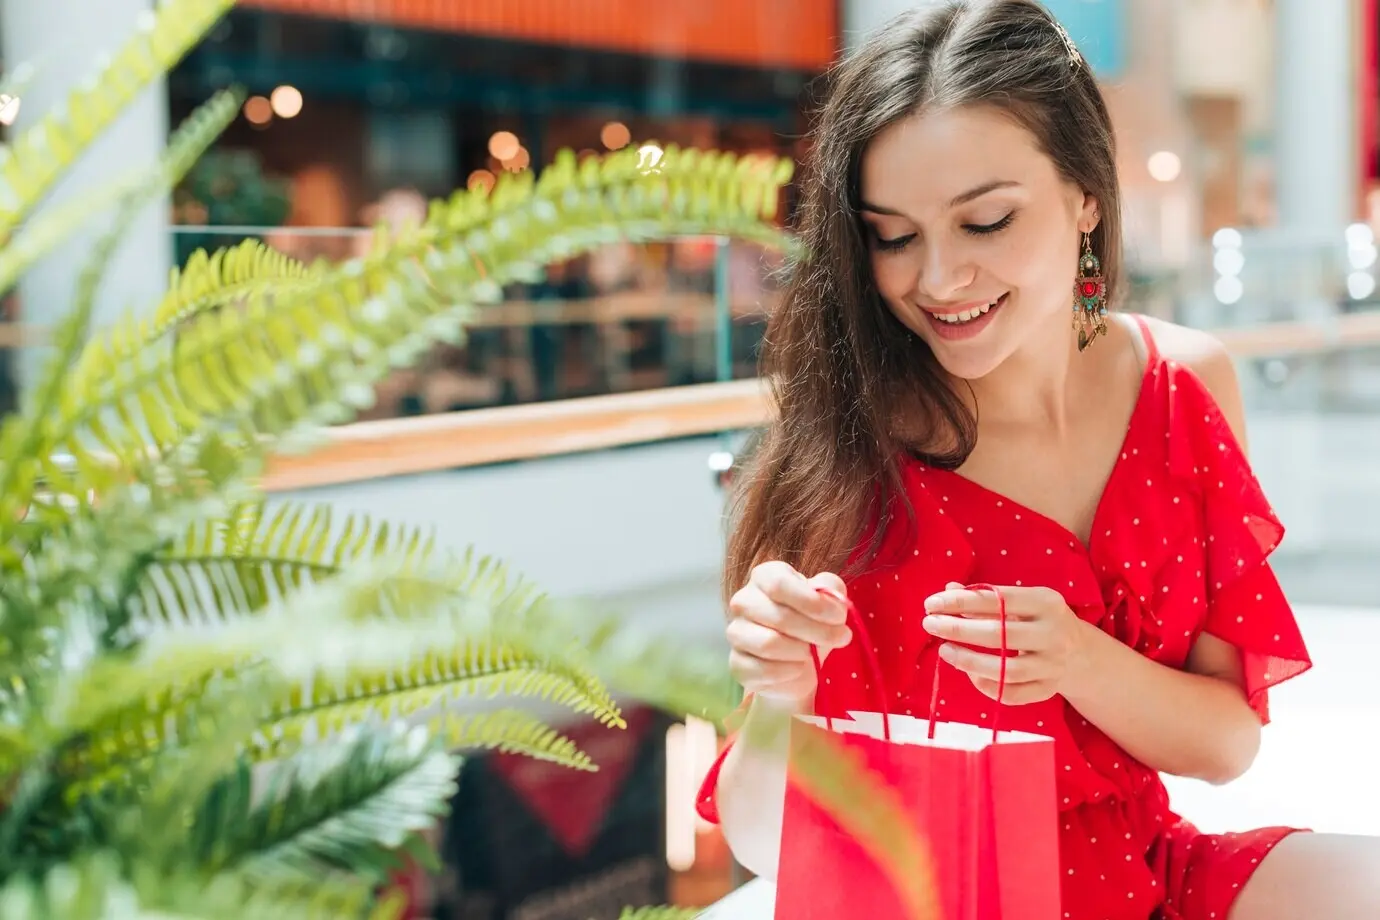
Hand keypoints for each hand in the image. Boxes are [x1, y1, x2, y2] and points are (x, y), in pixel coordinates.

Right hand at [726, 562, 852, 707]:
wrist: (798, 662)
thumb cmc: (811, 623)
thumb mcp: (828, 600)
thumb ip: (832, 590)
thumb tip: (832, 602)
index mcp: (764, 577)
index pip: (779, 584)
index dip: (813, 603)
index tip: (839, 617)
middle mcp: (743, 601)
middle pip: (780, 616)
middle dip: (819, 631)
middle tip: (840, 638)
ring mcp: (736, 633)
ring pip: (770, 644)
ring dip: (802, 652)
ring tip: (814, 653)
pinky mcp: (737, 664)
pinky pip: (765, 670)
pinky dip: (790, 672)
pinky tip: (798, 667)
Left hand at [921, 582, 1091, 704]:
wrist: (1080, 653)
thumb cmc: (1039, 620)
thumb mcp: (1020, 601)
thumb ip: (985, 596)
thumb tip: (948, 590)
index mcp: (1046, 603)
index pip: (999, 600)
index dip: (961, 602)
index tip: (932, 603)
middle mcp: (1054, 634)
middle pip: (1001, 635)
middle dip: (959, 630)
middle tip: (930, 624)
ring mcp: (1053, 665)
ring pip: (1007, 670)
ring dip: (969, 661)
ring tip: (944, 651)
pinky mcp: (1048, 690)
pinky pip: (1012, 694)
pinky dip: (987, 686)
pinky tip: (969, 673)